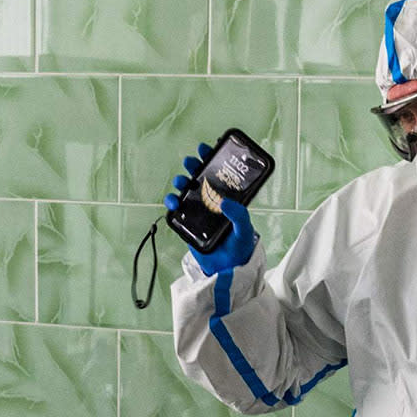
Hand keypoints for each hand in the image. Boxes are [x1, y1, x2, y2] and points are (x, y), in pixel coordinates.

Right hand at [165, 147, 257, 271]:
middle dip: (195, 165)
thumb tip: (226, 203)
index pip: (221, 174)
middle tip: (192, 161)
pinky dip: (172, 201)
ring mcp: (199, 210)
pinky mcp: (187, 221)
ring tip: (183, 181)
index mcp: (228, 198)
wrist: (225, 269)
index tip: (210, 147)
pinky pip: (176, 208)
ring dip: (182, 181)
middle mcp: (212, 200)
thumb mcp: (244, 230)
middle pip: (201, 176)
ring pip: (187, 189)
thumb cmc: (239, 247)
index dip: (214, 158)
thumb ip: (239, 216)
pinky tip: (174, 201)